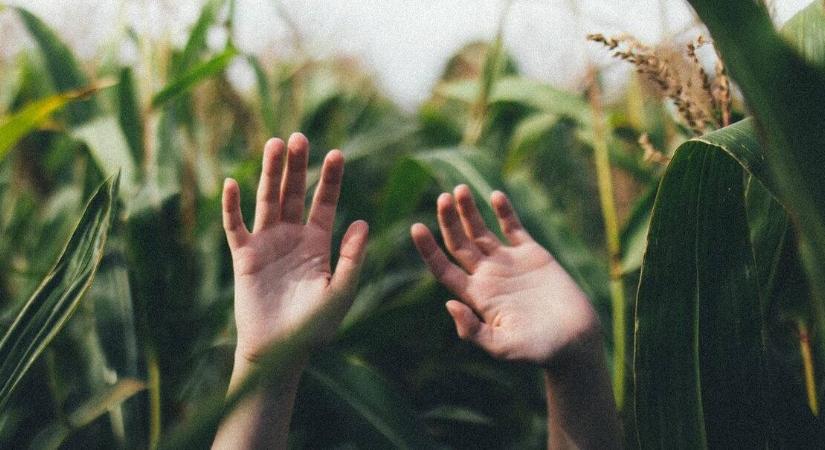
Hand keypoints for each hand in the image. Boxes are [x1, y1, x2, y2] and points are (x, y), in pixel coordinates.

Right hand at [222, 133, 368, 364]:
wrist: (279, 351)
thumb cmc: (314, 327)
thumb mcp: (339, 292)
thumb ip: (351, 259)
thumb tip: (363, 222)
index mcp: (317, 244)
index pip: (324, 203)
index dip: (330, 179)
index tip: (337, 153)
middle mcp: (291, 237)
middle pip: (294, 193)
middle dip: (297, 166)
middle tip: (299, 136)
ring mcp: (266, 244)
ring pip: (267, 201)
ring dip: (270, 174)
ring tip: (274, 144)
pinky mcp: (243, 256)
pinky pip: (235, 226)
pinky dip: (232, 206)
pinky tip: (232, 183)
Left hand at [411, 185, 599, 369]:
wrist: (575, 341)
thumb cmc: (539, 350)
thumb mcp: (502, 347)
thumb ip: (474, 331)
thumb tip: (449, 304)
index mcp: (476, 297)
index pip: (443, 269)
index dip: (428, 249)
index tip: (415, 228)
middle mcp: (487, 277)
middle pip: (458, 244)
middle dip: (448, 220)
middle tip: (442, 197)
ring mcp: (509, 263)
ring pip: (480, 231)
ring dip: (468, 211)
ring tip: (458, 189)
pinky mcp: (532, 255)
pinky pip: (513, 228)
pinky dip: (504, 211)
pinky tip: (494, 195)